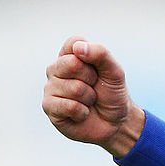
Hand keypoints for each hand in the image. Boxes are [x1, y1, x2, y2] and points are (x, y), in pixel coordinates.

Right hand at [43, 37, 144, 156]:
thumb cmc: (112, 93)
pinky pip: (68, 106)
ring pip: (73, 88)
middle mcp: (56, 69)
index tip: (98, 69)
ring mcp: (51, 87)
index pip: (74, 43)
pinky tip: (82, 113)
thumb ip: (100, 54)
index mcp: (70, 55)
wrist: (115, 122)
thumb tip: (78, 48)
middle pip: (72, 64)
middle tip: (94, 87)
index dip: (91, 57)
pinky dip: (82, 112)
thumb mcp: (114, 71)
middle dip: (91, 79)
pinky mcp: (49, 107)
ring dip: (89, 98)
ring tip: (89, 101)